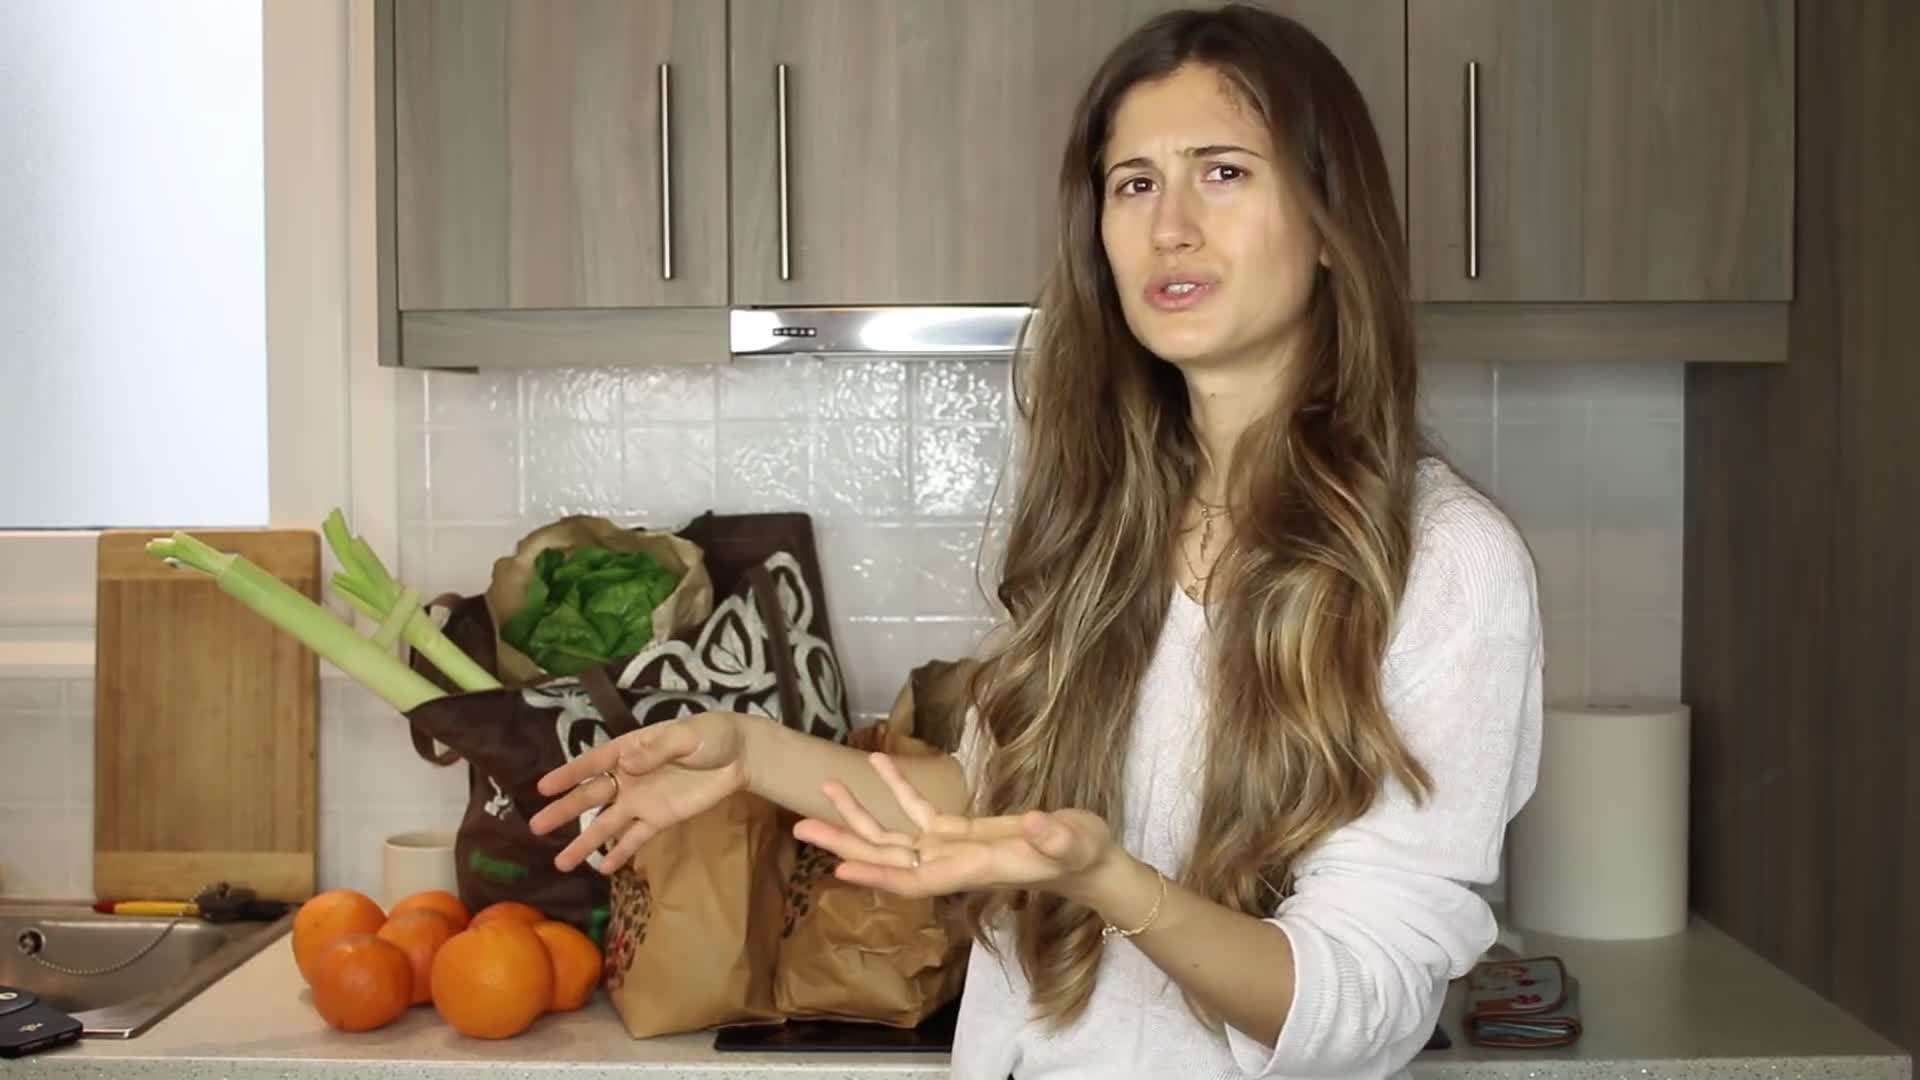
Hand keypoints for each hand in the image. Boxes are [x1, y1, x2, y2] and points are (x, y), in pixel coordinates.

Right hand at [528, 710, 747, 873]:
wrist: (741, 757)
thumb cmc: (712, 737)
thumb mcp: (687, 736)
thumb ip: (657, 750)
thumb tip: (625, 762)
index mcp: (631, 749)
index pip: (594, 763)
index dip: (569, 775)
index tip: (542, 788)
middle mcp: (629, 777)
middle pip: (592, 796)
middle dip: (564, 811)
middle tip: (536, 827)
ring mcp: (643, 801)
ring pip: (607, 824)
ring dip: (584, 842)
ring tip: (560, 863)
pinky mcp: (660, 819)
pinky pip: (635, 838)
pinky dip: (620, 854)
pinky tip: (602, 869)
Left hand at [794, 751, 1119, 902]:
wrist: (1089, 862)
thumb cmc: (1085, 856)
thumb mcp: (1077, 843)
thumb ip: (1058, 837)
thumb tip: (1037, 823)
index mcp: (974, 869)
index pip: (916, 878)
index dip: (878, 873)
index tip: (838, 866)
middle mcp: (954, 863)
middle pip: (889, 858)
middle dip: (847, 842)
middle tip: (800, 827)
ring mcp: (953, 848)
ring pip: (896, 836)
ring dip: (860, 815)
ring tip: (823, 791)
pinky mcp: (960, 832)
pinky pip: (919, 812)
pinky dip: (897, 789)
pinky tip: (878, 762)